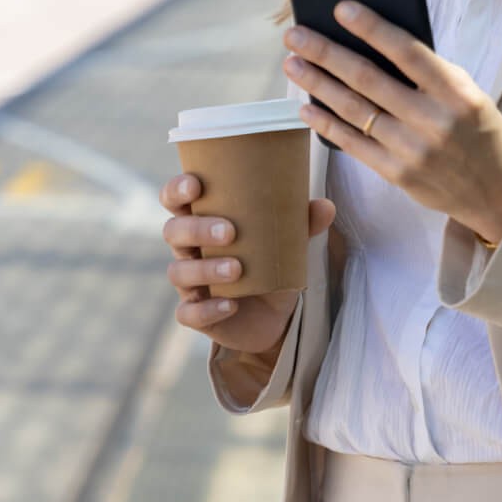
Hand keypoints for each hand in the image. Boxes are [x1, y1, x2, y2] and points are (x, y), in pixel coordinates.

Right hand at [159, 172, 334, 357]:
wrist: (277, 315)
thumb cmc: (272, 264)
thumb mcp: (287, 243)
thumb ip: (303, 224)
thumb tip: (326, 206)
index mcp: (202, 221)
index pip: (175, 200)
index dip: (177, 190)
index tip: (196, 186)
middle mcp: (189, 250)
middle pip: (175, 232)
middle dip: (197, 229)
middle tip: (230, 232)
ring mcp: (189, 284)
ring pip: (180, 272)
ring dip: (205, 269)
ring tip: (237, 269)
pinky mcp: (197, 315)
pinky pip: (189, 313)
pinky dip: (208, 309)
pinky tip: (231, 305)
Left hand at [283, 0, 501, 243]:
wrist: (499, 191)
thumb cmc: (479, 132)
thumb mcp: (468, 94)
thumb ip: (428, 73)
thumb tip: (374, 43)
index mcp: (455, 91)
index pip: (407, 51)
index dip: (371, 27)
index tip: (340, 8)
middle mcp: (433, 119)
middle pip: (367, 78)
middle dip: (325, 52)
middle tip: (295, 35)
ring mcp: (412, 149)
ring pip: (353, 109)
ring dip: (317, 84)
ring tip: (293, 63)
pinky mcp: (397, 174)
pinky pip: (353, 143)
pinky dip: (325, 123)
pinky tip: (306, 107)